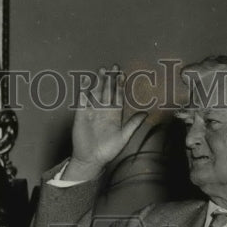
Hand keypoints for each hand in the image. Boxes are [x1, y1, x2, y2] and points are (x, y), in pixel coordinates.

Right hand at [65, 65, 145, 179]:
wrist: (91, 160)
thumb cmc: (108, 151)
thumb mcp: (123, 137)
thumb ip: (133, 124)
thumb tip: (145, 113)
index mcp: (114, 115)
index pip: (118, 96)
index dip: (120, 85)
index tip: (122, 74)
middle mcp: (103, 110)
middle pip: (108, 91)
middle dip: (111, 79)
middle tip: (114, 66)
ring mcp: (92, 111)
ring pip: (96, 93)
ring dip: (99, 82)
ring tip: (102, 70)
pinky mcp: (81, 114)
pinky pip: (82, 100)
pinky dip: (83, 90)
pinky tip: (85, 80)